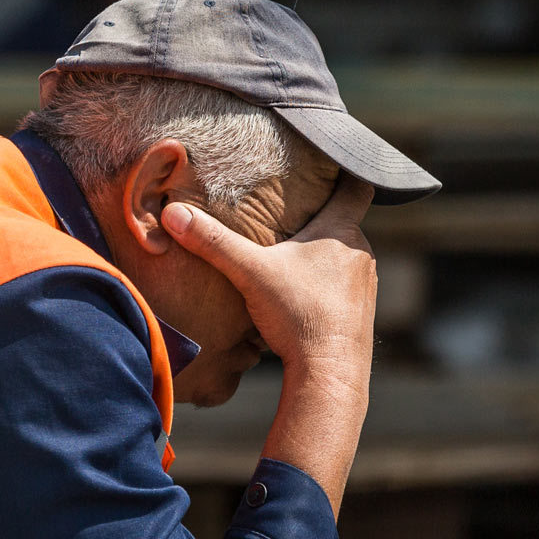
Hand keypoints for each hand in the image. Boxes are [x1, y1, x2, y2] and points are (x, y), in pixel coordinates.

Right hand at [160, 174, 376, 379]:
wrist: (329, 374)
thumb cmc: (297, 317)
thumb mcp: (249, 273)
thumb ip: (213, 242)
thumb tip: (172, 213)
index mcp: (340, 231)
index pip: (356, 187)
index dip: (345, 171)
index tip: (332, 163)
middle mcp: (361, 254)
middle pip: (344, 224)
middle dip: (322, 220)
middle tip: (295, 215)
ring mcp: (366, 286)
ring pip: (345, 258)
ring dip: (324, 257)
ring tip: (296, 259)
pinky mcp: (362, 315)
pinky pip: (345, 290)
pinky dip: (328, 287)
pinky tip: (304, 298)